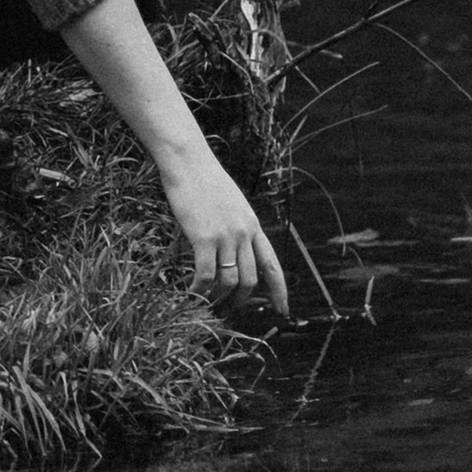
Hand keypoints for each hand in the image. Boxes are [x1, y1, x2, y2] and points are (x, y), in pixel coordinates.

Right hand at [162, 145, 289, 313]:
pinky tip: (190, 294)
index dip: (279, 291)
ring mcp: (226, 236)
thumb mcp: (230, 204)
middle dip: (239, 301)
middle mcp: (244, 233)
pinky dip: (199, 290)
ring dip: (217, 299)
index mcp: (253, 226)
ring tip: (204, 305)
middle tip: (225, 311)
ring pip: (229, 282)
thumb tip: (228, 251)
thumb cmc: (203, 179)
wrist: (188, 161)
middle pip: (250, 280)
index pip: (272, 265)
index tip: (282, 310)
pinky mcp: (204, 237)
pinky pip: (206, 275)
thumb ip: (234, 227)